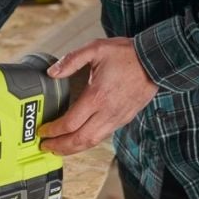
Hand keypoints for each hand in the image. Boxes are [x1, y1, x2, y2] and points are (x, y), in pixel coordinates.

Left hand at [38, 37, 157, 154]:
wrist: (155, 62)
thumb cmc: (127, 55)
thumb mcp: (96, 49)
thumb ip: (72, 60)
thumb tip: (52, 72)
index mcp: (97, 97)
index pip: (70, 123)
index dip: (53, 130)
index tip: (43, 131)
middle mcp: (107, 113)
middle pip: (80, 140)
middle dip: (60, 147)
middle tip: (46, 147)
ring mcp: (116, 119)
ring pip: (91, 142)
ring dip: (73, 149)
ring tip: (59, 149)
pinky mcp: (123, 120)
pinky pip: (102, 137)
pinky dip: (87, 143)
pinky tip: (78, 141)